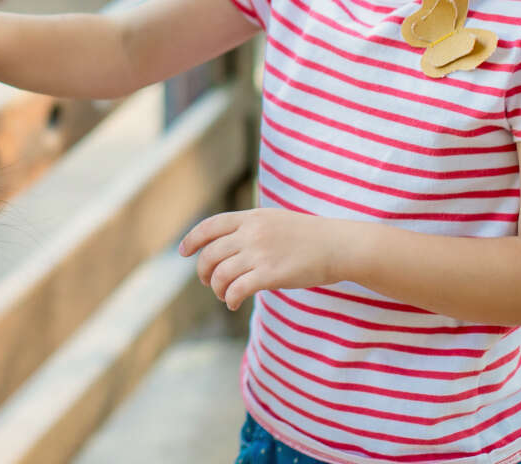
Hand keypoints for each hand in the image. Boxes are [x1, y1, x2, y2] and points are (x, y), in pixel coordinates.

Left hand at [178, 209, 351, 310]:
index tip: (183, 252)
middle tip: (208, 282)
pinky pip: (237, 289)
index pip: (210, 226)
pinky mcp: (271, 274)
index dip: (192, 240)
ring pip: (221, 274)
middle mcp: (251, 233)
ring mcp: (260, 253)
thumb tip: (228, 241)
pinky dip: (230, 299)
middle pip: (211, 254)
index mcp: (251, 217)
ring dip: (217, 289)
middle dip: (204, 271)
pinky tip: (234, 304)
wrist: (337, 245)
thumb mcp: (274, 219)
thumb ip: (250, 227)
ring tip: (224, 296)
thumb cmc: (309, 235)